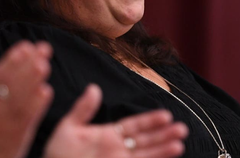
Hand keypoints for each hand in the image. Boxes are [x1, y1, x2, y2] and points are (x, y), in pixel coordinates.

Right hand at [0, 41, 53, 157]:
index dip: (13, 59)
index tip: (26, 45)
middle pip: (12, 83)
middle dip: (28, 63)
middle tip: (43, 48)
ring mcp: (6, 122)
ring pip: (21, 98)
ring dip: (34, 80)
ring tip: (45, 64)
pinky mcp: (18, 135)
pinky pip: (28, 118)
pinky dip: (37, 105)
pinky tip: (46, 91)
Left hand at [44, 84, 187, 157]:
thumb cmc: (57, 154)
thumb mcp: (69, 128)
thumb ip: (83, 109)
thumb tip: (94, 88)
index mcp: (108, 135)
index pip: (134, 125)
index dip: (150, 121)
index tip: (166, 115)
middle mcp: (117, 149)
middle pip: (145, 140)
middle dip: (164, 135)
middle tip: (182, 128)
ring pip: (146, 155)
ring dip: (162, 151)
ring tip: (179, 144)